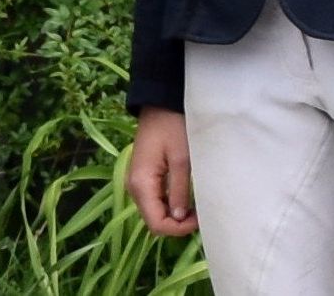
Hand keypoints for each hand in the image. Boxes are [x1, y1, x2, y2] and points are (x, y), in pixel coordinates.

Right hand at [127, 107, 196, 235]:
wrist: (160, 104)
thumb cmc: (173, 128)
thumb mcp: (182, 160)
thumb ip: (179, 191)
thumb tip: (179, 218)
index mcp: (141, 183)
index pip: (156, 223)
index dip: (178, 229)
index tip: (199, 219)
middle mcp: (133, 186)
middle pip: (153, 220)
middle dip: (176, 224)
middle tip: (199, 213)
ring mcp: (136, 182)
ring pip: (154, 212)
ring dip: (173, 216)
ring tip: (194, 206)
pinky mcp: (142, 177)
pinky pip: (154, 200)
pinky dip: (169, 205)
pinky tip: (184, 197)